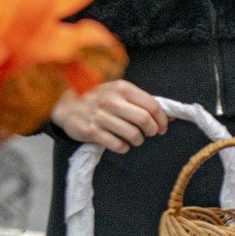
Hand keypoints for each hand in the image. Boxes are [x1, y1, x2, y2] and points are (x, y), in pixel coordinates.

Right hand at [50, 80, 167, 152]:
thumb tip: (169, 116)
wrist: (65, 104)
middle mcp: (112, 100)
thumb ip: (140, 101)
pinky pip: (118, 145)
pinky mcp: (92, 131)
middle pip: (145, 120)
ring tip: (134, 139)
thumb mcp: (117, 91)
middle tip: (149, 133)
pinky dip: (124, 147)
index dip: (162, 119)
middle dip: (152, 131)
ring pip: (133, 135)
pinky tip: (120, 143)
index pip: (152, 105)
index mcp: (122, 88)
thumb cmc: (97, 98)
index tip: (162, 126)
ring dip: (138, 140)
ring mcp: (101, 116)